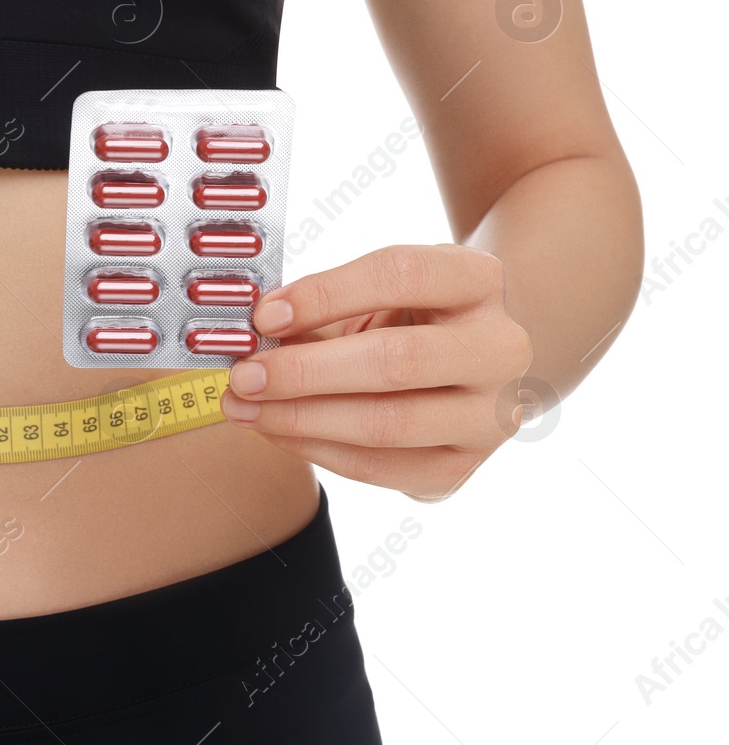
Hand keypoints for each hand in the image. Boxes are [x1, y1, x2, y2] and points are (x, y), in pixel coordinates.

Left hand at [219, 244, 533, 500]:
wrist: (465, 358)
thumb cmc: (404, 315)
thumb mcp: (374, 293)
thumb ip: (319, 308)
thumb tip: (250, 335)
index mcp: (478, 281)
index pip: (401, 275)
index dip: (326, 295)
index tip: (264, 315)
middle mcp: (501, 348)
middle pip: (397, 362)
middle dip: (305, 372)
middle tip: (243, 375)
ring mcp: (492, 416)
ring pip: (388, 425)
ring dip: (301, 419)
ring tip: (244, 408)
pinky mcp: (464, 467)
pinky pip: (380, 469)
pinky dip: (316, 450)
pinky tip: (275, 432)